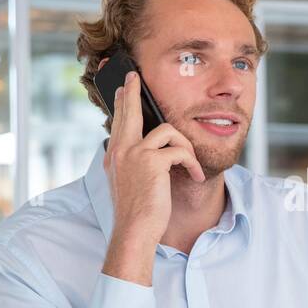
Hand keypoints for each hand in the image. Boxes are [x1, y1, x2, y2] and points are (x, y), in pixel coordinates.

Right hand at [101, 69, 204, 284]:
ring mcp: (134, 154)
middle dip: (133, 93)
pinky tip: (193, 176)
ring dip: (185, 147)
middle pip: (130, 112)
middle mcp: (120, 151)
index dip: (123, 103)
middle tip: (134, 77)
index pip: (119, 122)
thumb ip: (135, 163)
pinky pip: (180, 151)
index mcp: (114, 156)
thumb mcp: (130, 183)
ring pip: (167, 131)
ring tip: (190, 165)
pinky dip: (191, 163)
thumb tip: (151, 149)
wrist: (134, 230)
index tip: (124, 88)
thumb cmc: (137, 212)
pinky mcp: (152, 161)